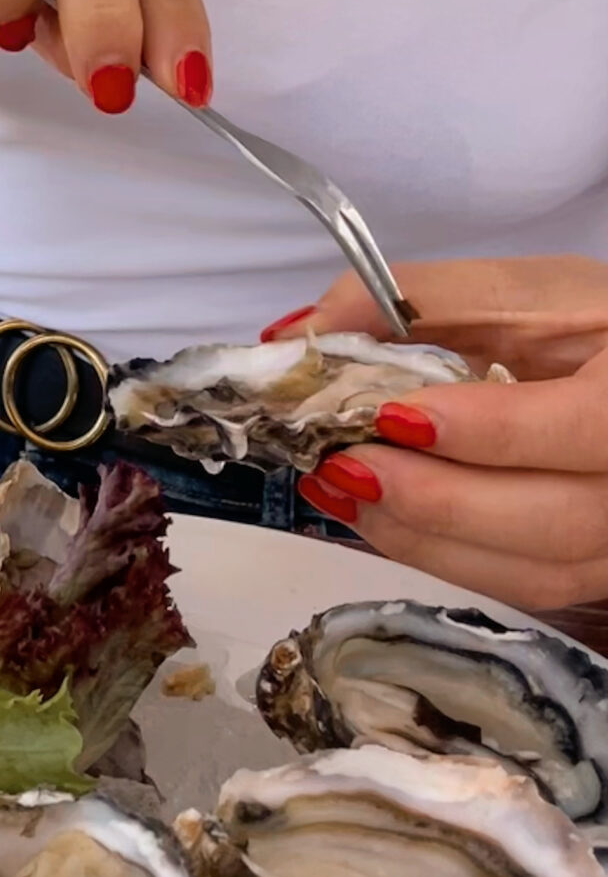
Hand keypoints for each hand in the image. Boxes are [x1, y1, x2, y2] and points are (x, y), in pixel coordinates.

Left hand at [289, 258, 607, 610]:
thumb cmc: (587, 322)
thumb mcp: (520, 292)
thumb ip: (415, 301)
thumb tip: (299, 332)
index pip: (582, 428)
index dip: (486, 432)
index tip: (392, 415)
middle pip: (555, 521)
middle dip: (435, 499)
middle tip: (342, 463)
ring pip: (534, 571)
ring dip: (423, 537)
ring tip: (340, 487)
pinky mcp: (593, 566)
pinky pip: (521, 584)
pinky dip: (441, 554)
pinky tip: (378, 514)